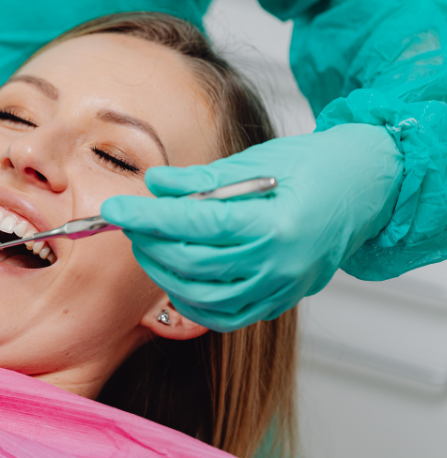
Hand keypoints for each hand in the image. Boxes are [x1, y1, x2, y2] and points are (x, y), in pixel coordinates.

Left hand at [100, 124, 402, 331]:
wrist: (365, 188)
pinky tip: (174, 277)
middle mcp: (279, 264)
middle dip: (150, 243)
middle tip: (129, 221)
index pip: (195, 225)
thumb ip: (202, 179)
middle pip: (193, 264)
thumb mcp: (256, 161)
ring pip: (203, 297)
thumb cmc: (314, 166)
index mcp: (276, 224)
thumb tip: (154, 184)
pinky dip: (192, 302)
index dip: (148, 217)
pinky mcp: (279, 302)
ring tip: (148, 245)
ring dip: (163, 273)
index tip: (114, 208)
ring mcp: (281, 289)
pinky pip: (225, 317)